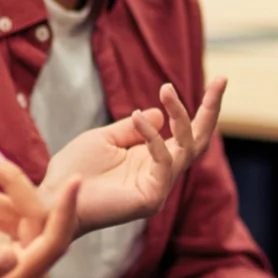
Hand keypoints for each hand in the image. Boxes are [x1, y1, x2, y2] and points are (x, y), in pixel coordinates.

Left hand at [0, 79, 223, 236]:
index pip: (186, 132)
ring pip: (185, 147)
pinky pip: (163, 162)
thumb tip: (160, 114)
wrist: (54, 197)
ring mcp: (159, 187)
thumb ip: (132, 128)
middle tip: (223, 79)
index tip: (218, 80)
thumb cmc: (74, 170)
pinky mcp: (151, 198)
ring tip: (167, 89)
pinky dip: (153, 138)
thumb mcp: (104, 138)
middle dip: (211, 109)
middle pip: (198, 140)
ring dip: (180, 116)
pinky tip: (137, 118)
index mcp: (153, 159)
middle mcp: (161, 172)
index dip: (203, 108)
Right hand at [0, 150, 79, 277]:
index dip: (65, 209)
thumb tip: (8, 253)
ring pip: (20, 220)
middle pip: (37, 219)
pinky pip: (10, 226)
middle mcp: (32, 273)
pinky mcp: (15, 259)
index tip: (76, 179)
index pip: (54, 239)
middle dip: (14, 185)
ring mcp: (25, 266)